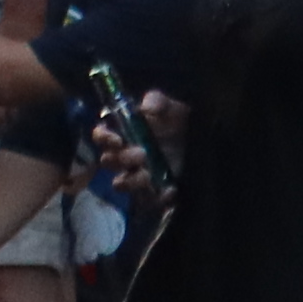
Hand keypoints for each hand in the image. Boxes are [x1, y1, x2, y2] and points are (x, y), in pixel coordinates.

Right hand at [85, 88, 189, 211]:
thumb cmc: (178, 123)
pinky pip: (146, 200)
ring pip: (120, 183)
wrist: (201, 144)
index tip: (117, 140)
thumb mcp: (171, 108)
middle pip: (108, 161)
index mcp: (122, 132)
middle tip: (141, 154)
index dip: (104, 138)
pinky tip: (170, 189)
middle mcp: (124, 154)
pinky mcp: (152, 191)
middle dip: (122, 159)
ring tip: (149, 175)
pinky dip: (156, 197)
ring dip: (132, 180)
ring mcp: (137, 174)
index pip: (101, 135)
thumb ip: (158, 101)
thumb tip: (147, 107)